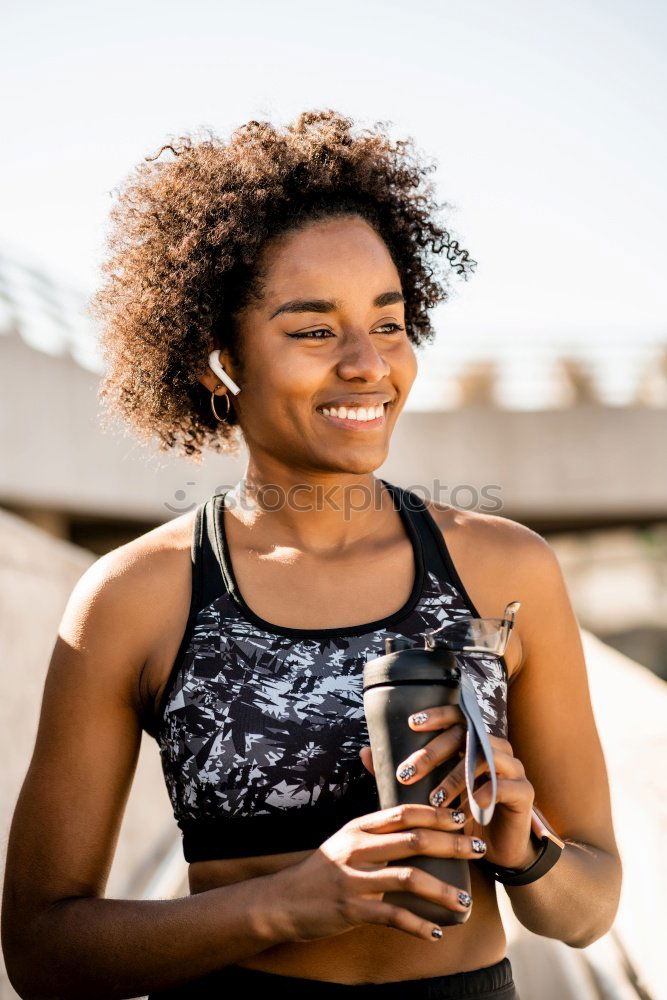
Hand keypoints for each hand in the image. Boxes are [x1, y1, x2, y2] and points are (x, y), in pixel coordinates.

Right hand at [267, 803, 484, 942]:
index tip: (463, 818)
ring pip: (408, 879)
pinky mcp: (352, 909)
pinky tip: (435, 932)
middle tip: (477, 850)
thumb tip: (415, 824)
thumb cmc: (322, 870)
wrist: (283, 901)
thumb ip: (376, 832)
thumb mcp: (345, 840)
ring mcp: (355, 879)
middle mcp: (358, 848)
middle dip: (451, 845)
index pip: (404, 812)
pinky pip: (393, 917)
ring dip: (442, 890)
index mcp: (359, 828)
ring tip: (465, 900)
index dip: (436, 814)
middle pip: (413, 841)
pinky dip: (418, 925)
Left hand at [359, 704, 537, 870]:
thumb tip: (364, 753)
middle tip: (408, 773)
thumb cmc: (461, 816)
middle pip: (465, 735)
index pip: (458, 716)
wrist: (498, 852)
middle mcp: (496, 748)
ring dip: (455, 778)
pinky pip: (503, 787)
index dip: (436, 714)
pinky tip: (463, 813)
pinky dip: (480, 797)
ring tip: (433, 800)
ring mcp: (513, 768)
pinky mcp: (524, 792)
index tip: (410, 723)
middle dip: (433, 753)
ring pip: (484, 758)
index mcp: (475, 742)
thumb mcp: (430, 794)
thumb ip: (403, 772)